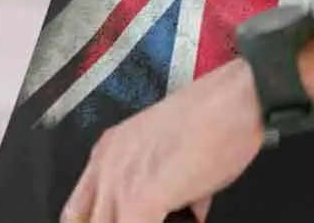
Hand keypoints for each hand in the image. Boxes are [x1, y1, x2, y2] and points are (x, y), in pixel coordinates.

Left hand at [59, 59, 262, 222]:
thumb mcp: (178, 154)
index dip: (99, 222)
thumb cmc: (215, 121)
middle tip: (149, 221)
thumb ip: (172, 188)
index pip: (78, 210)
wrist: (235, 102)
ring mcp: (119, 183)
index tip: (123, 221)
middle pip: (82, 221)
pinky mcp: (140, 200)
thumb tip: (185, 211)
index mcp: (108, 151)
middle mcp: (105, 164)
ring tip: (168, 220)